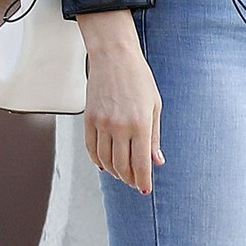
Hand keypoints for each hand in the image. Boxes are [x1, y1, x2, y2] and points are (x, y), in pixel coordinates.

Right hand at [79, 10, 163, 193]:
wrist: (113, 56)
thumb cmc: (138, 78)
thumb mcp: (154, 106)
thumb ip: (154, 136)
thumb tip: (157, 161)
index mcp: (140, 123)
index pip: (141, 163)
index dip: (143, 180)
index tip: (145, 189)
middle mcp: (119, 126)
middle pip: (122, 166)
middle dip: (129, 178)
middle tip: (134, 182)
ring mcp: (101, 123)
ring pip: (105, 160)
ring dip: (114, 171)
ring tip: (121, 173)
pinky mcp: (88, 119)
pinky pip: (91, 148)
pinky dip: (98, 160)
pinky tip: (105, 164)